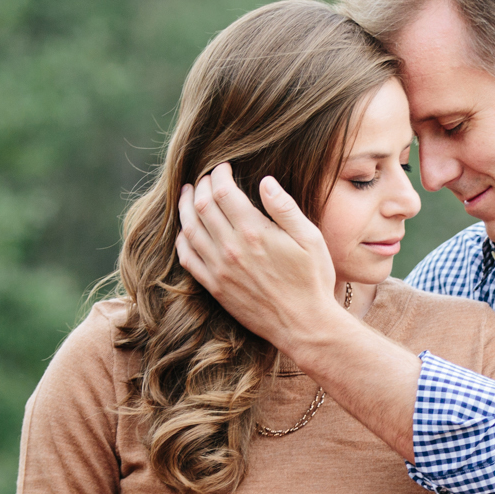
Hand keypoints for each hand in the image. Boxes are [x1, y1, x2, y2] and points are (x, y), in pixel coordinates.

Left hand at [175, 164, 337, 346]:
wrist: (304, 325)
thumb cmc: (312, 280)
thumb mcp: (310, 238)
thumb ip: (285, 208)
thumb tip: (265, 181)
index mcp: (254, 232)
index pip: (223, 192)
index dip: (219, 174)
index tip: (223, 168)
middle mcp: (231, 248)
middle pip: (202, 206)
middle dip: (201, 186)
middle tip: (206, 179)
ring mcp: (219, 269)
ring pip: (190, 229)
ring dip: (185, 208)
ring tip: (188, 195)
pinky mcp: (215, 287)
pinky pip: (187, 258)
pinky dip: (182, 239)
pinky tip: (186, 231)